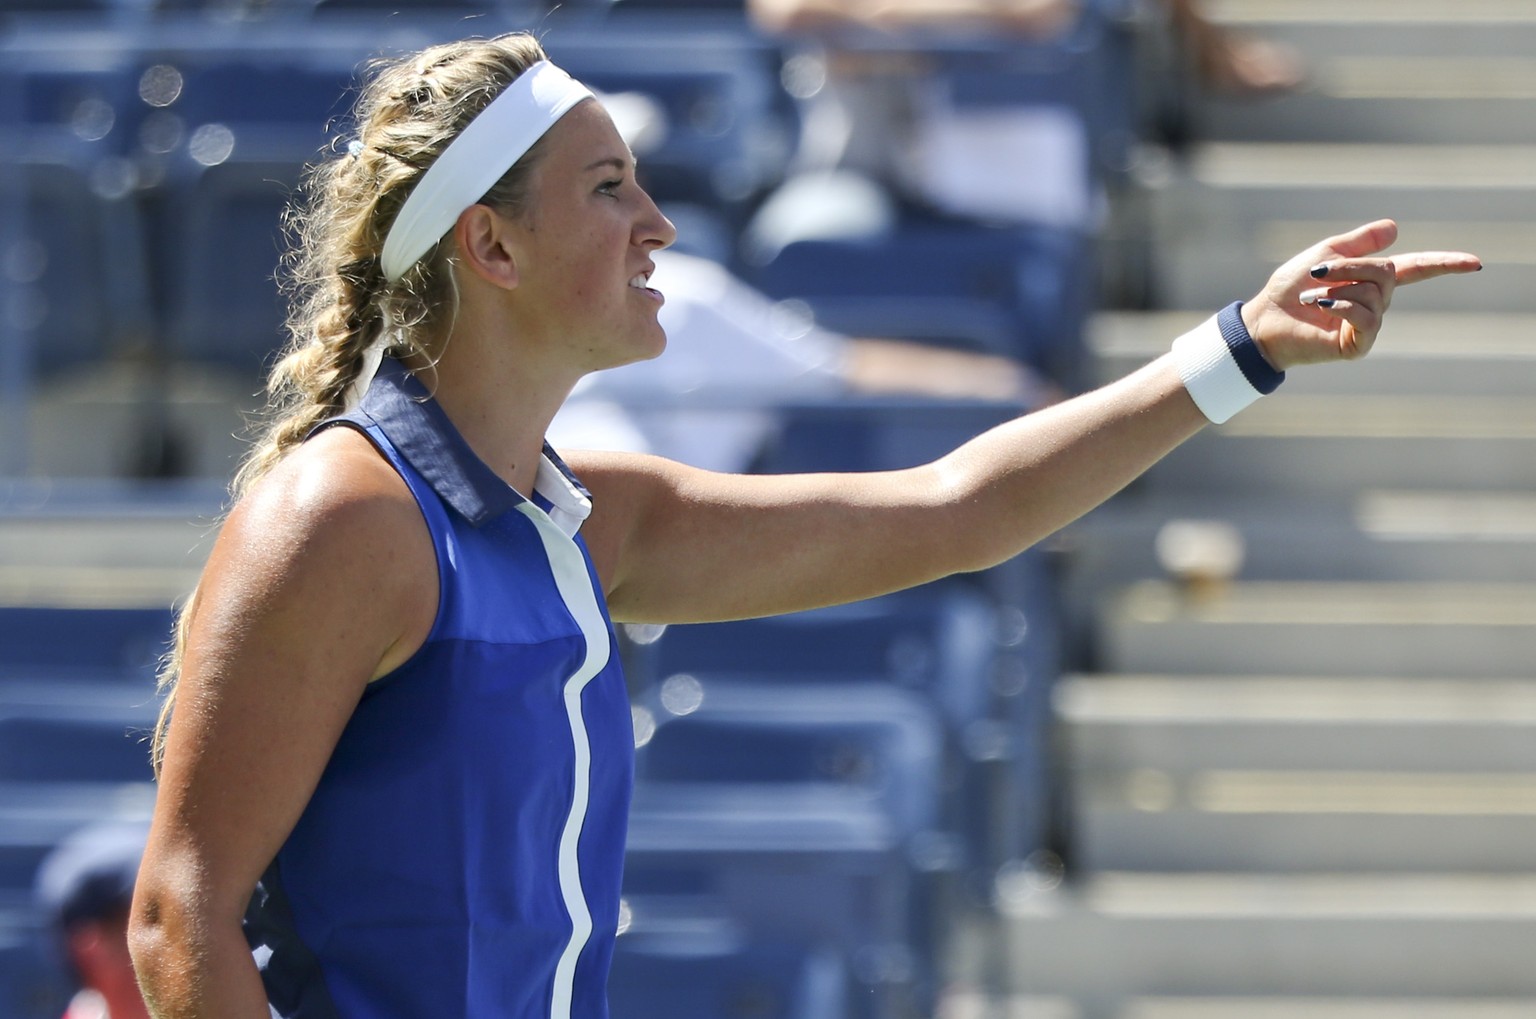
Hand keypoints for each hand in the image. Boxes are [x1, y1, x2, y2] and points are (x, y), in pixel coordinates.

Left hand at [1241, 219, 1481, 371]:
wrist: (1263, 319)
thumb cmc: (1289, 288)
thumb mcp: (1325, 254)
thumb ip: (1359, 243)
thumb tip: (1396, 228)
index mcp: (1372, 280)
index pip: (1416, 269)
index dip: (1444, 264)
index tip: (1476, 263)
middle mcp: (1376, 303)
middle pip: (1387, 273)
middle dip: (1352, 266)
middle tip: (1318, 271)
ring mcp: (1368, 326)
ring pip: (1374, 293)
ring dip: (1337, 286)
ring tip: (1309, 296)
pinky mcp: (1357, 345)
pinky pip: (1365, 316)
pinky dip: (1340, 305)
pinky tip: (1319, 306)